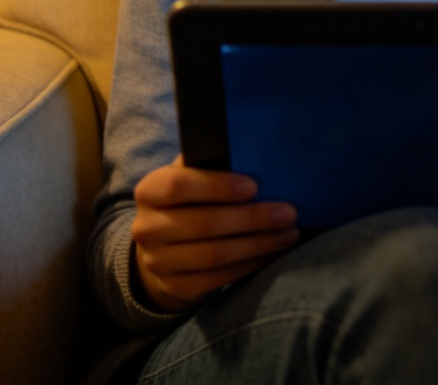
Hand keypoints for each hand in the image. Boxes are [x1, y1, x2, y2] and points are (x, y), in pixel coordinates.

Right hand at [131, 155, 298, 311]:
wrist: (163, 246)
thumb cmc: (190, 199)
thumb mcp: (191, 175)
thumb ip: (211, 162)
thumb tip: (254, 150)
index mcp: (150, 190)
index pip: (178, 186)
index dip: (217, 186)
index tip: (254, 186)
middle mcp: (147, 228)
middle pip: (204, 224)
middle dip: (252, 218)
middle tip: (289, 212)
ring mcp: (158, 262)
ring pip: (214, 255)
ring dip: (258, 244)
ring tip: (289, 233)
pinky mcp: (176, 287)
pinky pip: (219, 278)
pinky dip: (250, 264)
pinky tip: (272, 252)